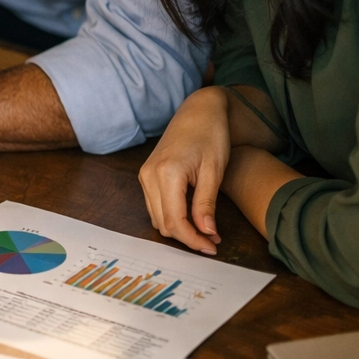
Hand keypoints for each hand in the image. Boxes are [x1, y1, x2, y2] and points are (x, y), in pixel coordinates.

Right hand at [138, 87, 229, 254]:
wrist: (198, 112)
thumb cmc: (210, 136)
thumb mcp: (213, 171)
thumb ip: (206, 204)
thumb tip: (206, 233)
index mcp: (166, 173)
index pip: (175, 221)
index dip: (193, 240)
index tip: (212, 247)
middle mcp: (149, 176)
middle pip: (163, 223)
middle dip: (187, 237)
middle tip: (212, 241)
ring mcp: (145, 176)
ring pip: (157, 218)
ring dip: (179, 229)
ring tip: (206, 230)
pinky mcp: (147, 176)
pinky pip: (156, 207)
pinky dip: (172, 217)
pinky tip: (192, 216)